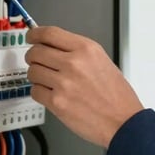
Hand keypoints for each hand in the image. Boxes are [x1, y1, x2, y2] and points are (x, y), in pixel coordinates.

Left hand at [25, 25, 143, 147]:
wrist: (123, 121)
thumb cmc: (116, 96)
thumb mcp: (102, 61)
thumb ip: (77, 52)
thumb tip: (53, 47)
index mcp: (86, 49)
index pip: (49, 33)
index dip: (35, 34)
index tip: (31, 37)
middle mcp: (74, 63)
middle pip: (36, 52)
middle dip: (33, 57)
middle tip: (37, 62)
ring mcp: (64, 83)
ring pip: (32, 72)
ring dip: (36, 76)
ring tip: (49, 81)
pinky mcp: (57, 102)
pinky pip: (35, 91)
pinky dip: (39, 93)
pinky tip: (51, 94)